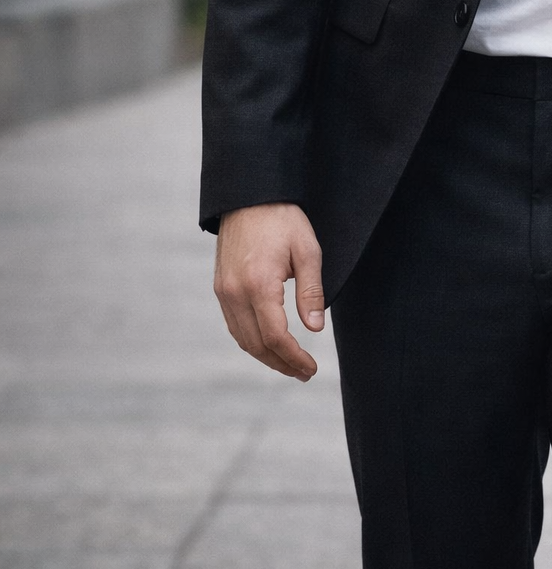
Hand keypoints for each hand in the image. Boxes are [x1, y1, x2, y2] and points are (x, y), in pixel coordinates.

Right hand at [214, 202, 324, 380]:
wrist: (249, 196)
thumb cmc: (283, 219)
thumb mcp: (307, 250)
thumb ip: (311, 291)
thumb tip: (314, 329)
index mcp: (258, 285)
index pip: (275, 337)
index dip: (294, 358)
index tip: (311, 368)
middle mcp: (235, 293)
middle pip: (256, 345)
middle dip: (281, 364)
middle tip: (304, 373)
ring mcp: (223, 291)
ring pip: (242, 339)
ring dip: (265, 356)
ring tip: (289, 364)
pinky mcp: (220, 287)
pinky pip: (233, 325)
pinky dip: (251, 341)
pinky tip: (268, 344)